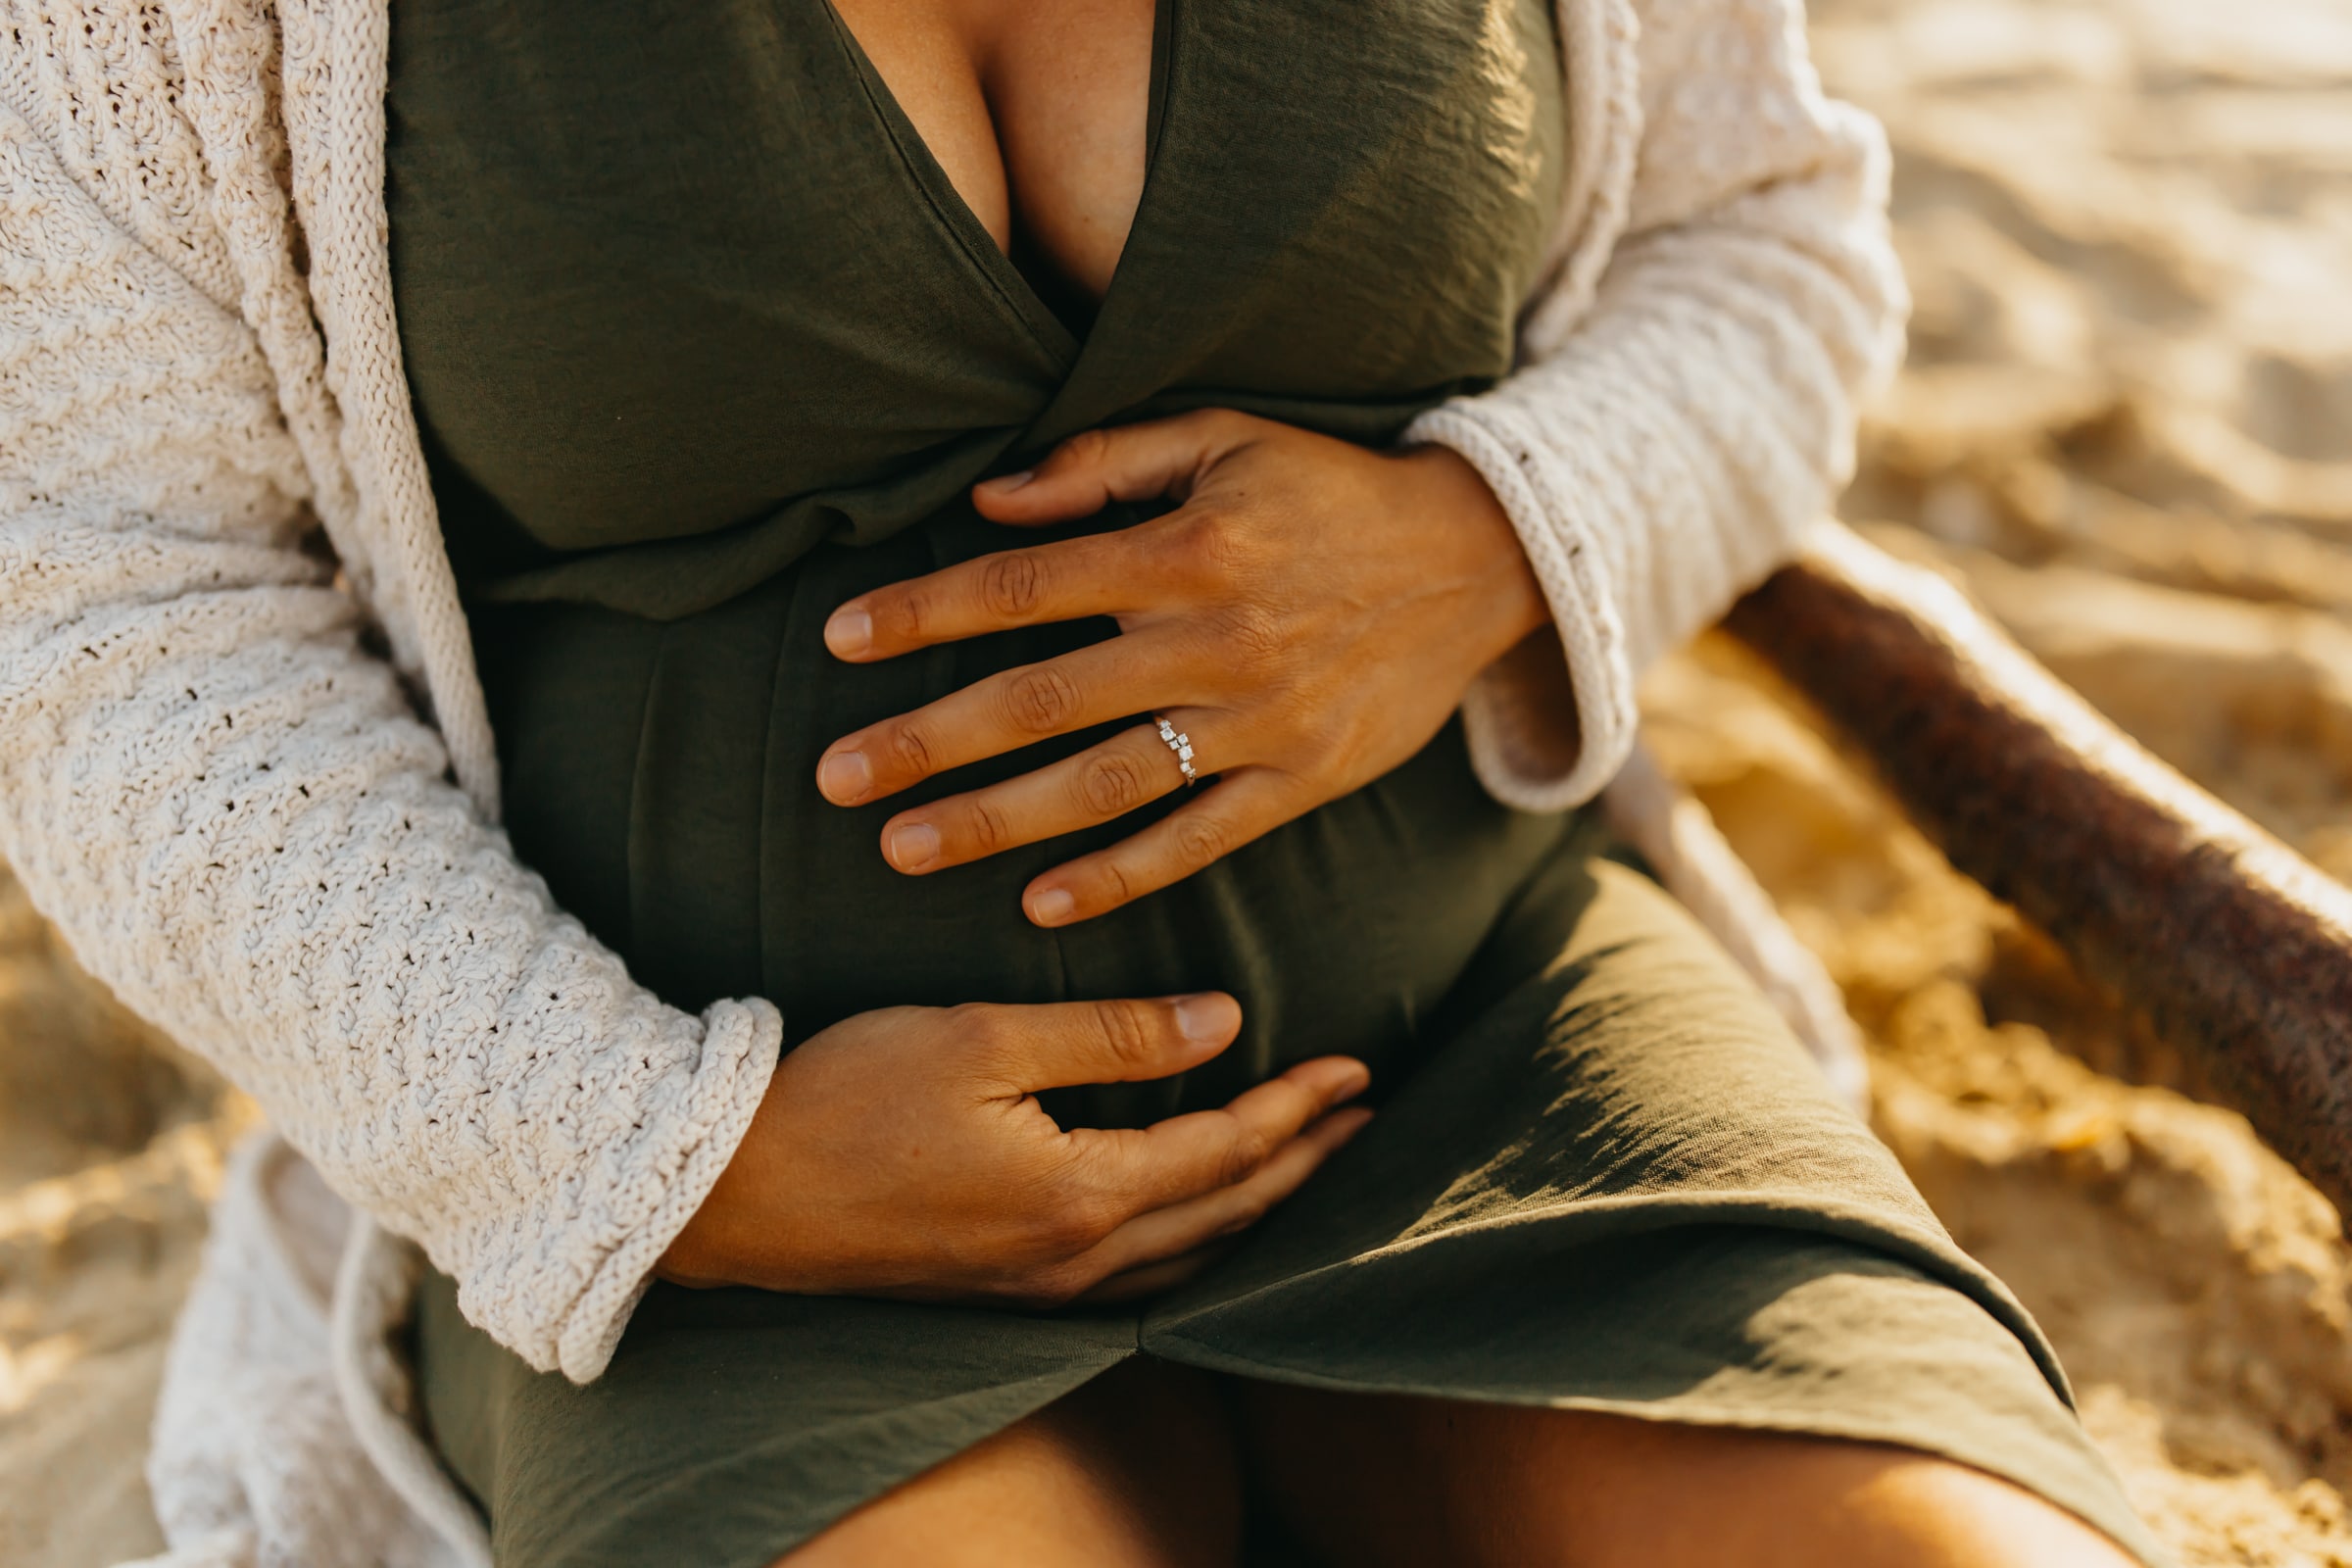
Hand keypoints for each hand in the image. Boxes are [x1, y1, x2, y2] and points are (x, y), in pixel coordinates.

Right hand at [656, 993, 1369, 1304]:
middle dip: (1302, 1161)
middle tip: (1362, 1114)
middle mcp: (1071, 1261)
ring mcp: (1036, 1289)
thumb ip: (1112, 1036)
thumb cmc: (844, 1095)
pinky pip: (1137, 1279)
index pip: (1224, 1153)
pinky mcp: (1002, 1290)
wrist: (726, 1188)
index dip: (1297, 1108)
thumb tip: (1223, 1023)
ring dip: (1257, 1208)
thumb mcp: (982, 1039)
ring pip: (1187, 1258)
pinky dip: (1194, 1243)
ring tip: (1305, 1161)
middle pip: (1225, 1217)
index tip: (1355, 1069)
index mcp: (1078, 1196)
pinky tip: (1199, 1220)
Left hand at [814, 409, 1549, 925]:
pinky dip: (1119, 876)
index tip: (839, 640)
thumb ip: (1099, 465)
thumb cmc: (1326, 489)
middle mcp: (1212, 641)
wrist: (1476, 558)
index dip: (923, 612)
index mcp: (1184, 548)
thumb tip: (984, 503)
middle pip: (1041, 700)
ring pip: (1104, 785)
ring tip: (903, 851)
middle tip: (834, 778)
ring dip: (996, 822)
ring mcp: (1258, 722)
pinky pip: (1196, 841)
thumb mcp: (1221, 438)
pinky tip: (1040, 904)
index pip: (1023, 586)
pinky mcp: (1301, 782)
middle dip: (927, 742)